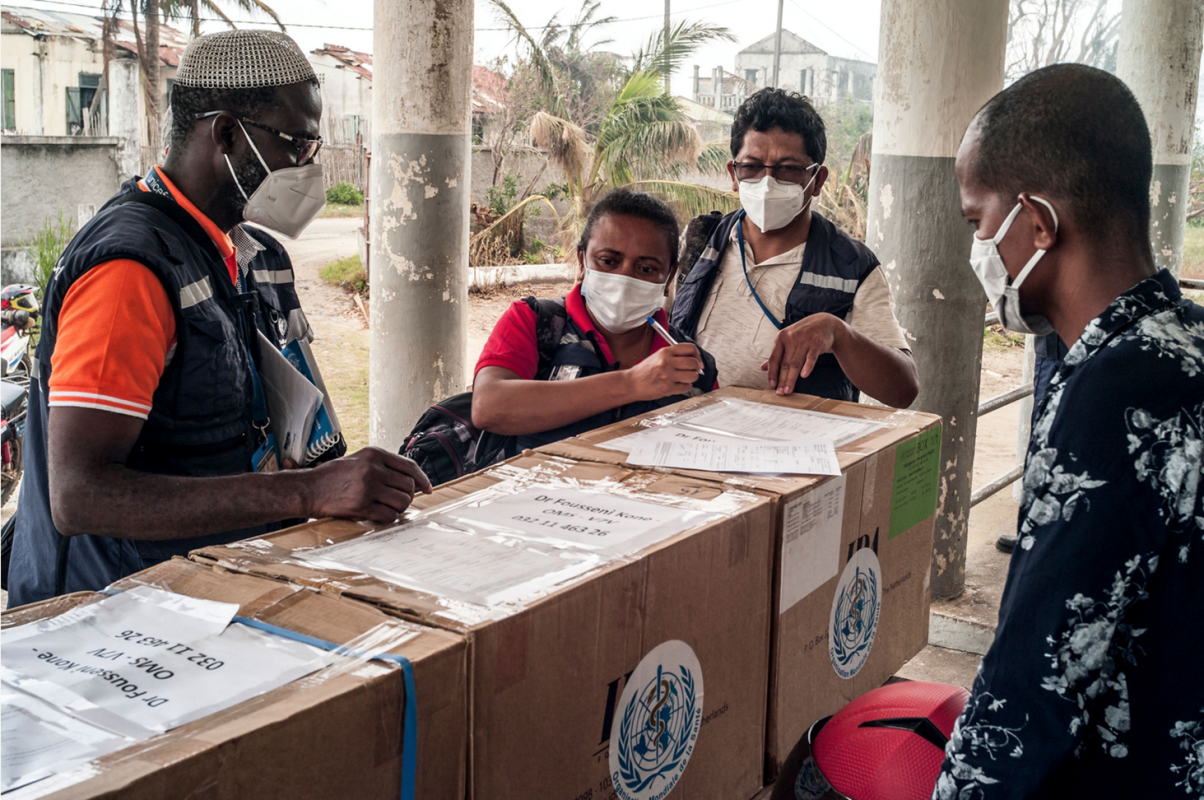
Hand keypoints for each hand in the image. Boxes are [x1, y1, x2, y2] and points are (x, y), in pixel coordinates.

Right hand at [302, 447, 432, 523]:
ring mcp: (367, 487)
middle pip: (409, 486)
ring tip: (388, 507)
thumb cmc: (334, 476)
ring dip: (399, 508)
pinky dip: (389, 518)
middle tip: (398, 500)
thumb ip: (384, 465)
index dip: (422, 479)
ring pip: (402, 502)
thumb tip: (413, 479)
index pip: (410, 466)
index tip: (427, 488)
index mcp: (374, 454)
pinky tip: (380, 514)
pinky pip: (389, 516)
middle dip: (408, 496)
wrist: (308, 489)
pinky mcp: (361, 506)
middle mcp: (373, 468)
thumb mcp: (359, 460)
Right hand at [627, 342, 702, 401]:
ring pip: (693, 376)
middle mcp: (667, 362)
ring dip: (692, 378)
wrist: (632, 383)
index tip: (697, 359)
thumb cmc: (644, 371)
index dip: (697, 354)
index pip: (690, 348)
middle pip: (694, 362)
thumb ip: (675, 355)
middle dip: (697, 367)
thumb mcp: (658, 356)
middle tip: (693, 370)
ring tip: (685, 378)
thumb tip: (695, 360)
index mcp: (665, 352)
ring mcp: (668, 376)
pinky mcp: (668, 388)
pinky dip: (685, 387)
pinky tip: (679, 385)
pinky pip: (686, 387)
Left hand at [761, 313, 844, 395]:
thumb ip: (776, 353)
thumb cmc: (803, 333)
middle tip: (780, 392)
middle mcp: (791, 339)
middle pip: (785, 363)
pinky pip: (811, 357)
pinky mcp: (816, 344)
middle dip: (782, 379)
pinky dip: (807, 367)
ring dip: (792, 378)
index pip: (774, 358)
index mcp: (781, 338)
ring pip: (796, 363)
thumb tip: (762, 367)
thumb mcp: (787, 339)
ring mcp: (804, 341)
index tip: (771, 384)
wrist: (824, 323)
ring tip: (788, 390)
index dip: (772, 372)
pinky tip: (804, 376)